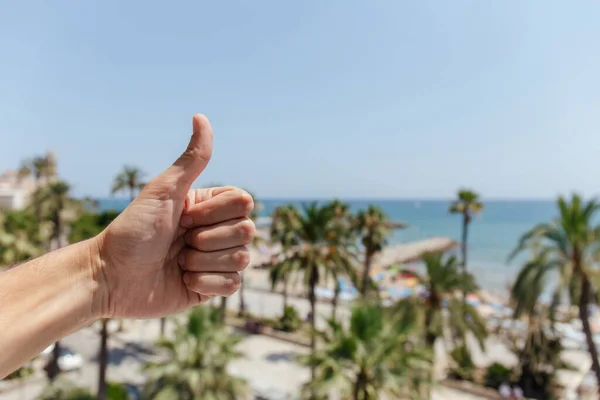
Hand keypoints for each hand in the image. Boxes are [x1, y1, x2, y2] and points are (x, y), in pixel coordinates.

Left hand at [94, 115, 254, 318]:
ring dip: (203, 261)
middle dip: (207, 239)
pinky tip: (183, 280)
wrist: (111, 277)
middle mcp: (217, 231)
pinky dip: (205, 282)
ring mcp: (216, 260)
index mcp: (209, 207)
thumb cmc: (133, 230)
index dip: (214, 213)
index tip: (184, 216)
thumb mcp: (164, 190)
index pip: (244, 203)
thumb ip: (192, 159)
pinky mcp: (212, 287)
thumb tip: (201, 116)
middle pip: (247, 231)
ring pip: (241, 259)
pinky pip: (233, 285)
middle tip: (179, 241)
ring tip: (177, 261)